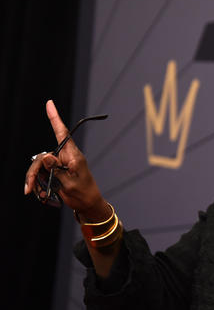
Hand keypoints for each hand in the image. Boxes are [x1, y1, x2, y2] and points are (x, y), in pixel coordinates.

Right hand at [24, 100, 109, 220]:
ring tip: (38, 195)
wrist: (88, 205)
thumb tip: (46, 155)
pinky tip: (42, 195)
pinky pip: (42, 173)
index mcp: (73, 156)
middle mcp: (66, 157)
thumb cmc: (83, 194)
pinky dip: (39, 184)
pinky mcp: (57, 171)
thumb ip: (56, 170)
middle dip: (34, 173)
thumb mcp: (69, 184)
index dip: (55, 118)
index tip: (49, 103)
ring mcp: (61, 164)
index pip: (62, 133)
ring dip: (35, 180)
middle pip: (42, 157)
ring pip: (39, 166)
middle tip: (29, 189)